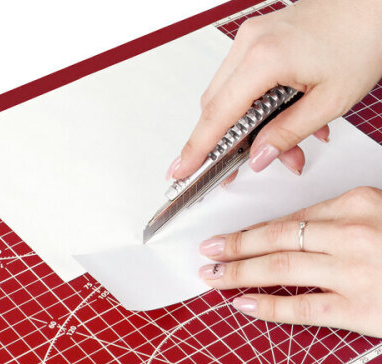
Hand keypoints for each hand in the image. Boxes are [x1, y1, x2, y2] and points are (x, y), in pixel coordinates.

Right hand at [166, 0, 381, 180]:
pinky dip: (253, 105)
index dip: (197, 146)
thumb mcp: (328, 101)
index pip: (217, 115)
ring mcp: (252, 38)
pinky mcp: (259, 39)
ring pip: (228, 94)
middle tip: (238, 164)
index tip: (181, 167)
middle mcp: (250, 43)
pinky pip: (241, 79)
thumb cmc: (363, 39)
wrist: (375, 2)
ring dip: (245, 125)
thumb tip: (258, 155)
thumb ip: (287, 134)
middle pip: (215, 105)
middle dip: (224, 141)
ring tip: (283, 145)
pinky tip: (281, 118)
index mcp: (264, 58)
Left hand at [198, 186, 381, 337]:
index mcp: (358, 202)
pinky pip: (302, 307)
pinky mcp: (363, 308)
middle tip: (208, 250)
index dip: (254, 230)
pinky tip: (241, 303)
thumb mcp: (376, 214)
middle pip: (277, 238)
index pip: (290, 216)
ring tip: (212, 274)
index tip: (232, 236)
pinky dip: (267, 306)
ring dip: (239, 272)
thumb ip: (333, 220)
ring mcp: (356, 270)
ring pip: (281, 269)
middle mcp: (354, 232)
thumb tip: (286, 233)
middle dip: (235, 246)